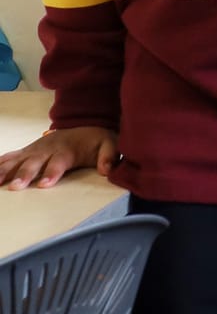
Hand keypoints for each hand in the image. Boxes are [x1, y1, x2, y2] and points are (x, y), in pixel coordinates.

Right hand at [0, 126, 116, 188]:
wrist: (84, 126)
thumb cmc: (96, 141)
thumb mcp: (109, 144)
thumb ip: (109, 156)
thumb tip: (107, 170)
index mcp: (67, 150)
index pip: (58, 163)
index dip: (51, 173)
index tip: (43, 185)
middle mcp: (47, 149)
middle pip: (34, 162)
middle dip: (23, 174)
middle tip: (14, 187)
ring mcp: (35, 149)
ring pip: (18, 159)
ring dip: (5, 169)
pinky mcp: (28, 150)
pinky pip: (11, 156)